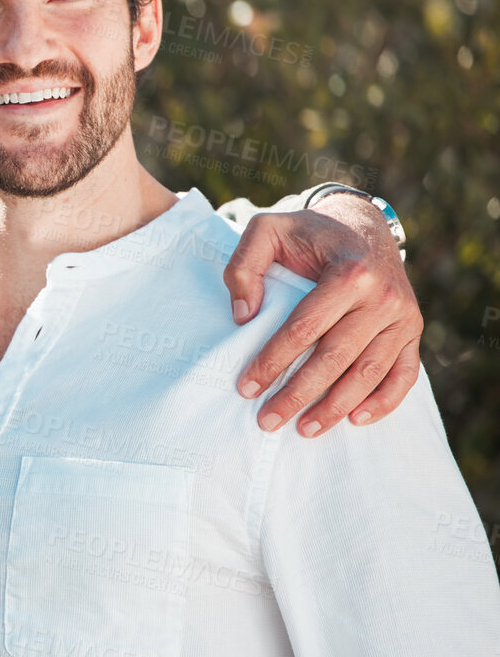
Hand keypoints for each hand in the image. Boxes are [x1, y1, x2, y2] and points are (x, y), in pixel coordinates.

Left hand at [223, 198, 421, 435]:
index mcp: (350, 273)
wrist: (362, 225)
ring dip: (336, 406)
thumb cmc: (309, 235)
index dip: (273, 361)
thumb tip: (243, 315)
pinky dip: (385, 401)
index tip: (246, 387)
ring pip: (369, 372)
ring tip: (303, 430)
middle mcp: (383, 296)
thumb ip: (245, 265)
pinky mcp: (412, 330)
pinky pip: (405, 374)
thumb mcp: (269, 231)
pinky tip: (355, 420)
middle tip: (267, 421)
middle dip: (299, 393)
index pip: (305, 327)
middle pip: (336, 357)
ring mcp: (403, 316)